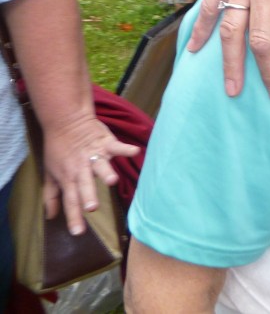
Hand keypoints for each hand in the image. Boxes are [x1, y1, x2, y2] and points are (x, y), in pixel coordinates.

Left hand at [41, 115, 139, 235]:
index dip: (73, 217)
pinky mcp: (105, 142)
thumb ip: (51, 196)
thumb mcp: (50, 174)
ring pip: (100, 165)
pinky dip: (125, 148)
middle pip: (84, 184)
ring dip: (105, 172)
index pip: (70, 201)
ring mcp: (94, 154)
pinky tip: (134, 151)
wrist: (65, 121)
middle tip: (92, 207)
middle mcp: (80, 169)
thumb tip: (50, 216)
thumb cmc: (58, 149)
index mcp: (68, 178)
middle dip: (88, 195)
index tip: (78, 233)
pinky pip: (116, 146)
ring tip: (112, 181)